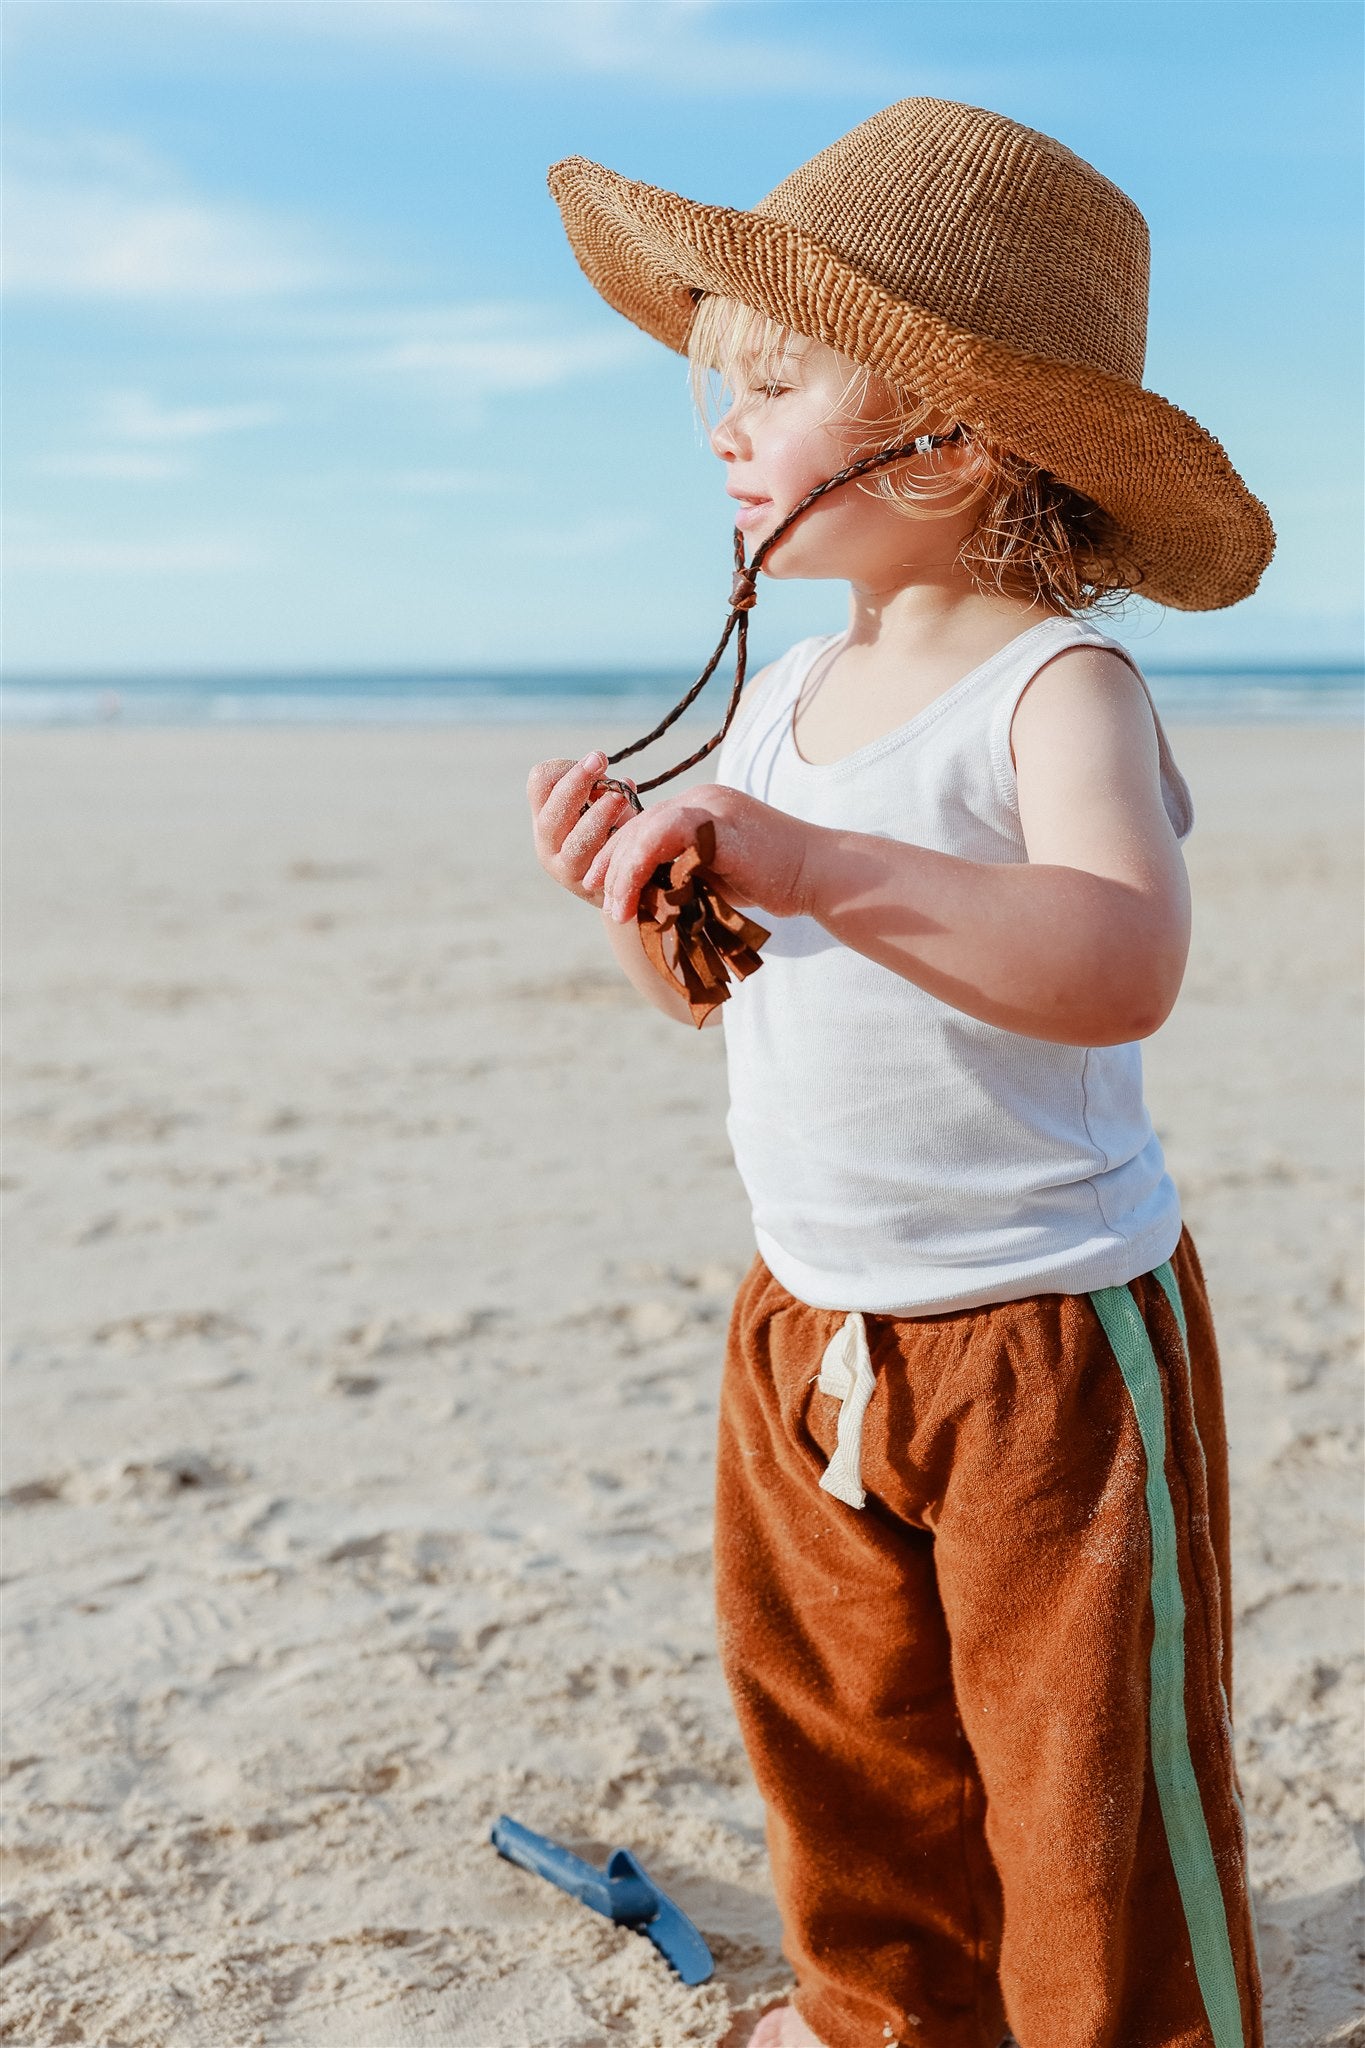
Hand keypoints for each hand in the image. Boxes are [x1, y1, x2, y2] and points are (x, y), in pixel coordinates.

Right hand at [527, 752, 637, 905]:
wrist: (617, 885)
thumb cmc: (611, 833)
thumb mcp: (601, 806)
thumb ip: (601, 789)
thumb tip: (615, 777)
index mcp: (544, 815)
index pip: (539, 783)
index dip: (566, 767)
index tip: (596, 761)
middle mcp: (547, 842)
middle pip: (552, 812)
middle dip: (576, 781)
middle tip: (600, 760)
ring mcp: (565, 868)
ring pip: (576, 842)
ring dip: (599, 815)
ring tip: (621, 797)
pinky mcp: (589, 886)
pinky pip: (601, 864)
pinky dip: (616, 842)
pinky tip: (631, 827)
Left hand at [582, 782, 812, 925]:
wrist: (818, 874)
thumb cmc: (777, 883)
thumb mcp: (719, 876)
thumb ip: (685, 874)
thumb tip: (647, 897)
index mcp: (701, 809)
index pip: (646, 826)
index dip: (618, 856)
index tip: (601, 887)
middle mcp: (701, 799)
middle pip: (638, 825)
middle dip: (611, 863)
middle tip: (597, 897)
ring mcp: (708, 805)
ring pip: (644, 830)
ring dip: (622, 872)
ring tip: (615, 909)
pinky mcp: (715, 819)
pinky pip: (661, 835)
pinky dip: (639, 865)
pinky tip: (632, 894)